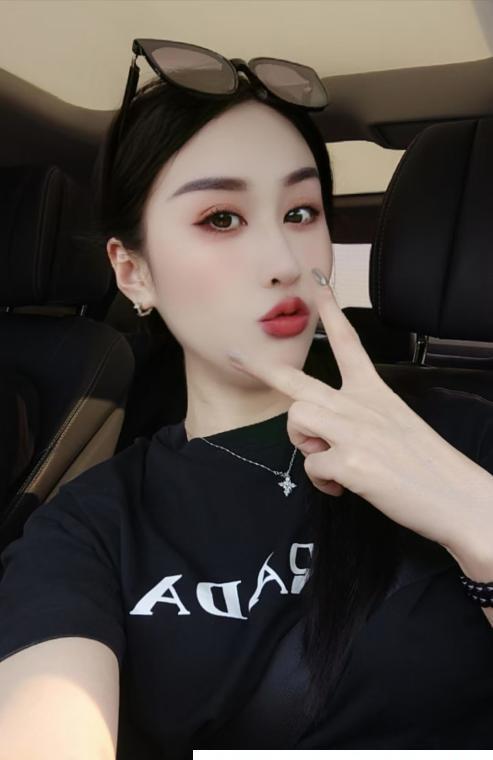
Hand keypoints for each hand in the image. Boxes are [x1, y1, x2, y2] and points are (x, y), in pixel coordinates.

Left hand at [226, 268, 492, 551]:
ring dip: (305, 445)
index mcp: (374, 392)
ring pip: (297, 419)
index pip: (348, 343)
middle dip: (263, 370)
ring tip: (332, 461)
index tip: (319, 285)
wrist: (456, 495)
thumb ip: (358, 420)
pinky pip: (312, 466)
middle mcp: (359, 405)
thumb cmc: (427, 464)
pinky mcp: (350, 462)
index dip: (332, 312)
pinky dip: (323, 482)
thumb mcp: (395, 424)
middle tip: (238, 356)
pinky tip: (344, 486)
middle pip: (299, 382)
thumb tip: (327, 438)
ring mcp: (353, 431)